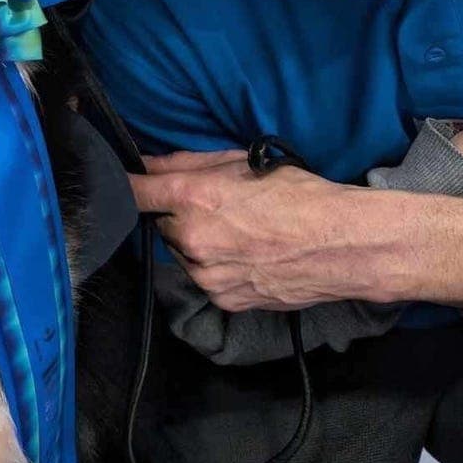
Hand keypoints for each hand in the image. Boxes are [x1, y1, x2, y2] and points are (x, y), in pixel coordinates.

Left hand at [135, 148, 369, 310]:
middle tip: (217, 207)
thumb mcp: (240, 163)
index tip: (120, 183)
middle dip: (178, 216)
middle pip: (162, 225)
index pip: (135, 192)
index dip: (126, 185)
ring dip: (197, 243)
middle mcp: (192, 239)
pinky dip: (217, 267)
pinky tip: (248, 256)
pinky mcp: (222, 300)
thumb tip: (146, 163)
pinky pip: (204, 278)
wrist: (342, 244)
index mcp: (193, 198)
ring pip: (183, 254)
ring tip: (240, 233)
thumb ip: (185, 163)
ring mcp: (206, 274)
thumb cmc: (298, 195)